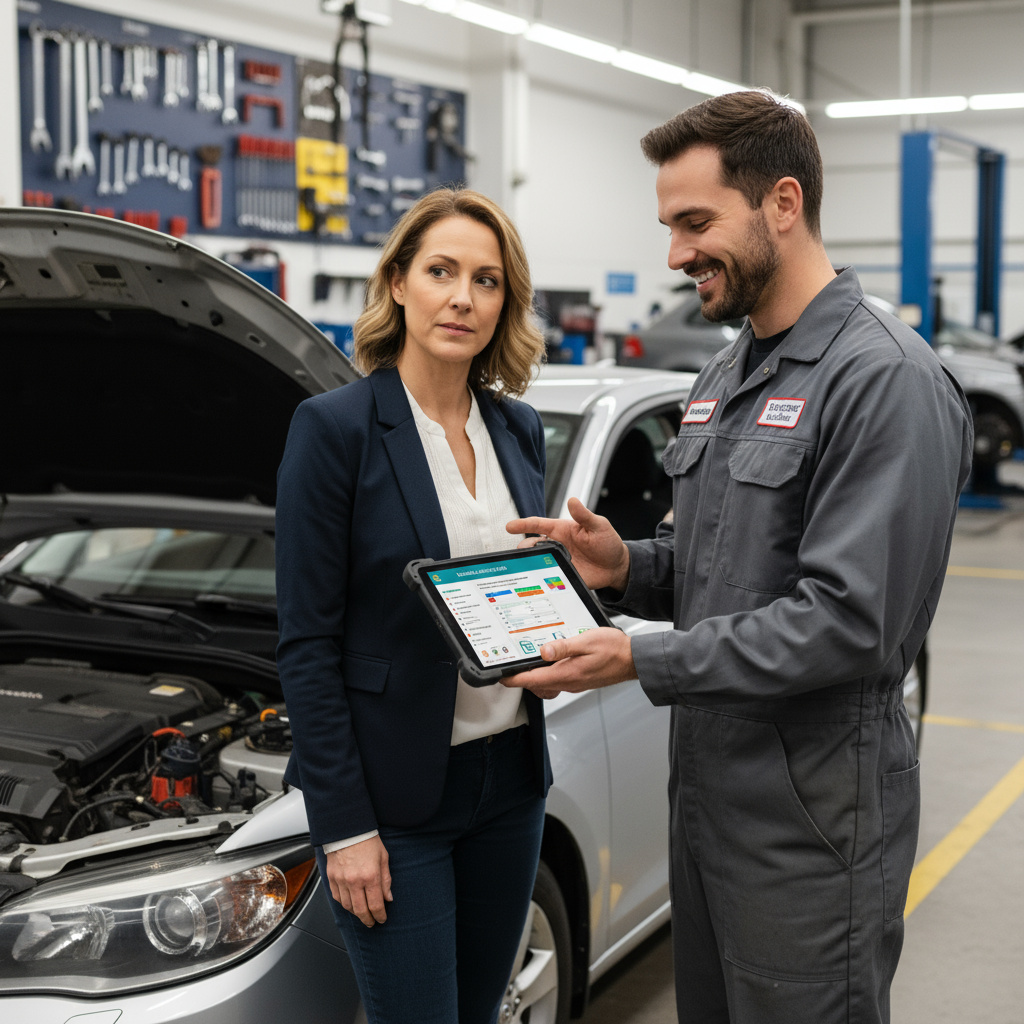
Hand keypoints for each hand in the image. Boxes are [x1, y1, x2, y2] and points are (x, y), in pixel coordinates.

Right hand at [324, 835, 392, 927]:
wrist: (347, 829)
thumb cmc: (367, 840)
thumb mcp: (383, 858)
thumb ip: (386, 880)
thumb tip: (388, 898)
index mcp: (370, 876)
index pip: (376, 905)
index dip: (380, 916)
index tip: (382, 919)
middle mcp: (355, 881)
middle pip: (361, 910)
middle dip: (368, 919)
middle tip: (372, 922)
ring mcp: (341, 880)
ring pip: (348, 906)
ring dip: (356, 914)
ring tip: (362, 914)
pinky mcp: (332, 878)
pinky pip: (337, 898)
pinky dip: (344, 904)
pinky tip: (350, 904)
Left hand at [502, 627, 636, 699]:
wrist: (634, 659)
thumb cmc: (614, 650)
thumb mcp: (586, 641)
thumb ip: (563, 646)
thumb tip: (543, 650)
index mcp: (566, 673)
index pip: (532, 679)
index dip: (514, 679)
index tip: (501, 677)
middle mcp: (569, 682)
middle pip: (536, 684)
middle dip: (521, 679)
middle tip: (509, 669)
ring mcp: (574, 683)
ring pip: (546, 684)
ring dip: (534, 678)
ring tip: (527, 665)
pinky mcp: (580, 680)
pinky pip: (558, 681)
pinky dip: (548, 675)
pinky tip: (551, 662)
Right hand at [507, 497, 629, 591]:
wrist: (616, 567)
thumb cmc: (608, 543)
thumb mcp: (599, 526)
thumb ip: (584, 515)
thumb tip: (573, 500)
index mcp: (562, 530)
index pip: (539, 525)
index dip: (523, 524)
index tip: (510, 526)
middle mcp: (557, 545)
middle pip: (533, 545)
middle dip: (524, 547)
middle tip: (524, 550)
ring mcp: (558, 561)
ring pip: (537, 561)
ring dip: (530, 563)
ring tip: (529, 565)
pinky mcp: (562, 576)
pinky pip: (547, 578)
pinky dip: (540, 579)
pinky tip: (537, 581)